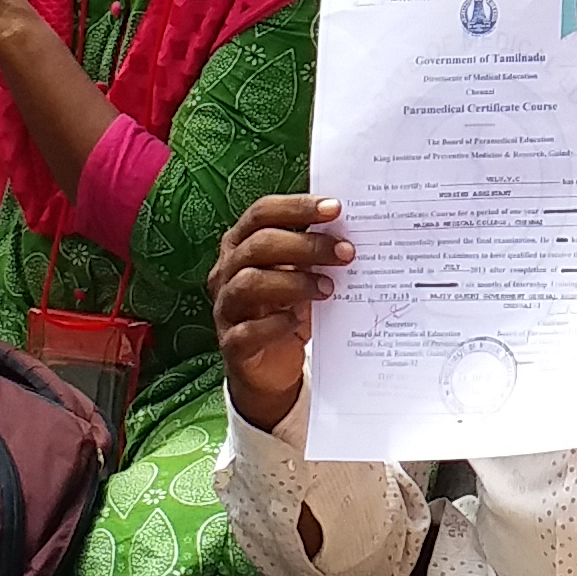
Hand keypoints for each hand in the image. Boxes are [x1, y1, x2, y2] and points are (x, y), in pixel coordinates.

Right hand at [210, 192, 347, 431]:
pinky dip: (276, 323)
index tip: (336, 208)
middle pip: (259, 245)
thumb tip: (350, 230)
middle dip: (306, 245)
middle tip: (345, 252)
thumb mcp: (301, 275)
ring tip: (329, 288)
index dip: (297, 207)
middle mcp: (227, 271)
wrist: (270, 368)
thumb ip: (314, 253)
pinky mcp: (232, 344)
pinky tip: (299, 320)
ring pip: (250, 283)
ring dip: (294, 282)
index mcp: (241, 244)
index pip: (262, 213)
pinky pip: (247, 331)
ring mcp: (226, 308)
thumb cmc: (288, 308)